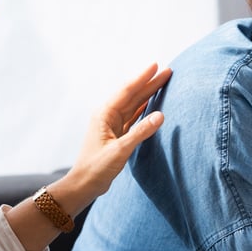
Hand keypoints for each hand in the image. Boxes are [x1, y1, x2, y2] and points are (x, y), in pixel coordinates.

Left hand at [66, 64, 171, 200]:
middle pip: (132, 95)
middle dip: (149, 83)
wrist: (84, 184)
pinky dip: (144, 109)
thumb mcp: (120, 150)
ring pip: (134, 105)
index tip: (156, 66)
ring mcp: (112, 125)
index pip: (127, 91)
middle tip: (167, 71)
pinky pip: (133, 117)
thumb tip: (161, 115)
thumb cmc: (96, 168)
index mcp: (104, 114)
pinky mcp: (117, 135)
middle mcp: (108, 116)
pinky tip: (152, 104)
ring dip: (148, 94)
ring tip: (162, 83)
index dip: (142, 78)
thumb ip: (141, 132)